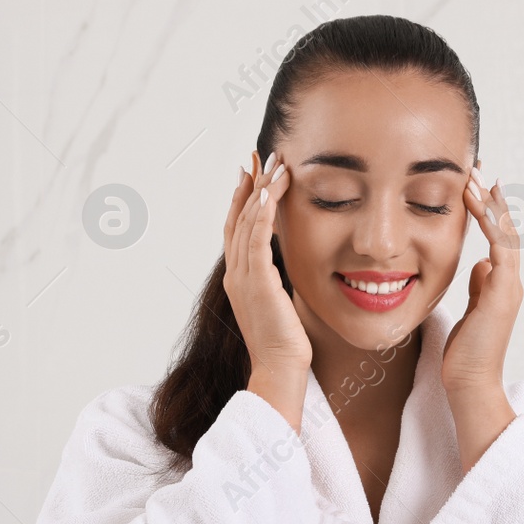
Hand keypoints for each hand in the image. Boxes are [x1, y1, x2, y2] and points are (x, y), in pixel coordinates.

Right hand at [223, 150, 306, 429]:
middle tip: (258, 155)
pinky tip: (268, 191)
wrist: (279, 368)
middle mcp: (235, 273)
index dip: (243, 198)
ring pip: (246, 222)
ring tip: (273, 163)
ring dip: (259, 189)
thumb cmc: (285, 344)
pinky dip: (260, 212)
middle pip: (237, 217)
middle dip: (249, 184)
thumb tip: (287, 269)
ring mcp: (242, 277)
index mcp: (240, 278)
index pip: (238, 228)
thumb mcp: (281, 303)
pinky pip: (255, 238)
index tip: (252, 173)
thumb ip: (278, 281)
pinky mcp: (256, 281)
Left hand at [443, 164, 520, 470]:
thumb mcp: (469, 312)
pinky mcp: (503, 293)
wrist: (469, 384)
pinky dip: (491, 223)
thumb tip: (480, 265)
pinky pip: (500, 248)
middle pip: (504, 228)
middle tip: (476, 166)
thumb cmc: (464, 355)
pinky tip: (477, 203)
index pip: (496, 237)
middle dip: (490, 197)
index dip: (487, 209)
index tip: (474, 183)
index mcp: (500, 283)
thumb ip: (478, 287)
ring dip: (490, 203)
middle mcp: (509, 280)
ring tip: (475, 176)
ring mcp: (509, 286)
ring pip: (505, 233)